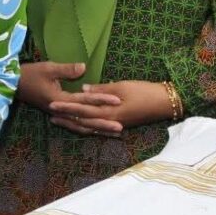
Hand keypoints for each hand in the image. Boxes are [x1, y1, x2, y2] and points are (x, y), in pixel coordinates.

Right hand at [18, 62, 122, 132]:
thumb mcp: (48, 68)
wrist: (13, 85)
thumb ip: (66, 70)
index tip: (117, 100)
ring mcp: (58, 115)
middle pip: (85, 120)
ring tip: (113, 134)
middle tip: (120, 128)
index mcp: (59, 100)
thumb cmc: (30, 74)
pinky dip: (86, 129)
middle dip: (103, 124)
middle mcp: (60, 111)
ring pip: (80, 126)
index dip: (102, 99)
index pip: (85, 100)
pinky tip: (95, 131)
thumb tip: (84, 68)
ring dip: (97, 130)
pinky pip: (74, 125)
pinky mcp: (57, 115)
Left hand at [49, 80, 172, 134]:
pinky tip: (80, 125)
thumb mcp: (122, 87)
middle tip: (50, 115)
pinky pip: (98, 127)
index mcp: (109, 112)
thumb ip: (102, 90)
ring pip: (90, 126)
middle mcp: (110, 121)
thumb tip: (83, 90)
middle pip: (83, 121)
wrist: (165, 103)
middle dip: (66, 118)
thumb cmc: (144, 91)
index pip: (83, 110)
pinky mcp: (120, 124)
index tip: (52, 104)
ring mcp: (115, 124)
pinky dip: (87, 126)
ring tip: (59, 120)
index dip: (66, 107)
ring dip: (74, 123)